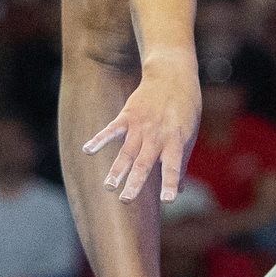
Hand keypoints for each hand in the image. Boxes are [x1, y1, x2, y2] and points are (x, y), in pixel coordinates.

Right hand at [83, 60, 200, 203]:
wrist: (172, 76)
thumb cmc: (184, 109)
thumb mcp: (188, 135)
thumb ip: (180, 163)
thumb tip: (179, 190)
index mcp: (175, 142)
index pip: (173, 167)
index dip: (170, 184)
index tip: (168, 200)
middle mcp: (157, 136)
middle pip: (144, 163)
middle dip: (134, 182)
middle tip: (126, 200)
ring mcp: (141, 125)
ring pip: (126, 151)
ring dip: (116, 169)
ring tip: (108, 186)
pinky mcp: (128, 115)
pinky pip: (112, 130)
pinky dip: (99, 139)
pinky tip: (87, 150)